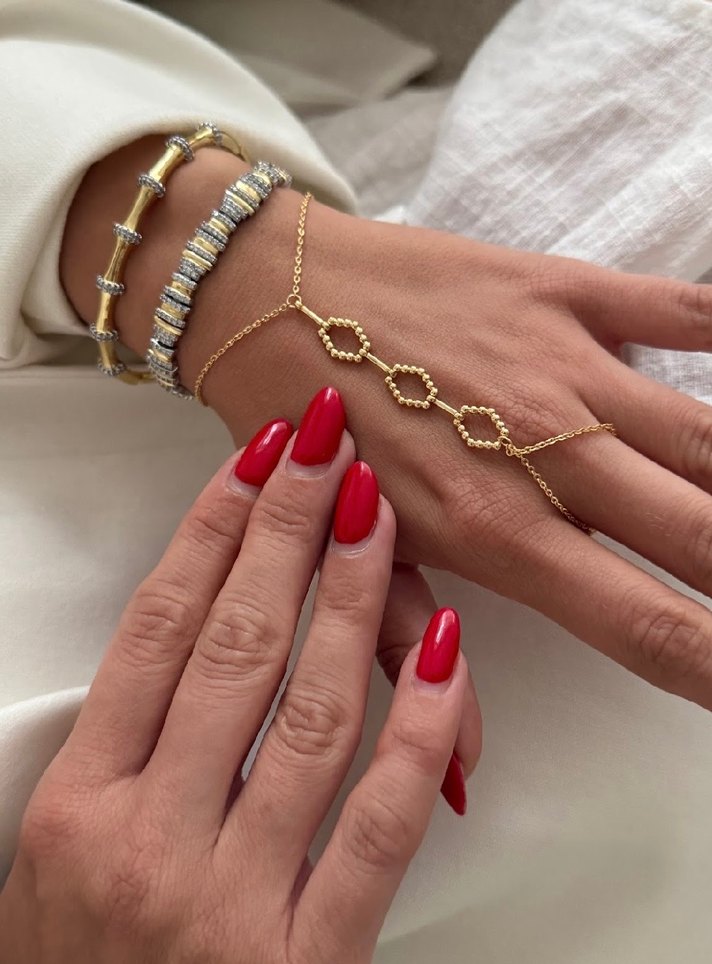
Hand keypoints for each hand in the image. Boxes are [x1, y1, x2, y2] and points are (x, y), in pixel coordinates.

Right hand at [0, 390, 472, 963]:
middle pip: (233, 643)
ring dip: (354, 600)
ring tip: (382, 518)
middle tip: (327, 447)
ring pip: (310, 709)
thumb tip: (178, 638)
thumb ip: (110, 756)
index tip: (255, 463)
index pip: (155, 629)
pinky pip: (379, 823)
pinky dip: (418, 730)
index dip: (209, 531)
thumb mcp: (47, 867)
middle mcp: (148, 842)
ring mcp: (230, 903)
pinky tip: (444, 654)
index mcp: (76, 810)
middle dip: (288, 530)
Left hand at [61, 140, 711, 707]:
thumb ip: (409, 656)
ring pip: (708, 438)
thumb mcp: (342, 558)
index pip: (643, 623)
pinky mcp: (560, 290)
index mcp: (492, 533)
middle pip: (704, 535)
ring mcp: (561, 366)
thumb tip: (457, 774)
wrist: (264, 294)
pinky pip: (683, 310)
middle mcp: (543, 455)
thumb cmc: (303, 428)